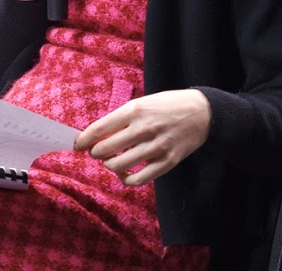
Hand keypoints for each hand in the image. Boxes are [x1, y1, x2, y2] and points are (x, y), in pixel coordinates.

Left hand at [73, 89, 210, 186]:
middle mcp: (143, 129)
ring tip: (111, 160)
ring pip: (119, 166)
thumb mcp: (142, 103)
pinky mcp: (167, 162)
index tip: (78, 145)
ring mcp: (156, 147)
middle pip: (105, 149)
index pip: (99, 129)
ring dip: (109, 165)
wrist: (203, 112)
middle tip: (96, 152)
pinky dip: (126, 179)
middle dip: (95, 153)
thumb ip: (120, 119)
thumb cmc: (167, 106)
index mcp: (134, 110)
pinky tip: (124, 173)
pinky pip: (139, 179)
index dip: (83, 140)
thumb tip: (96, 136)